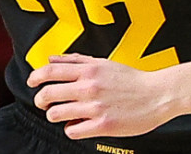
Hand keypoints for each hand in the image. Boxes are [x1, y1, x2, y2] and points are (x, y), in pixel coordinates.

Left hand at [27, 53, 177, 139]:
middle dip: (41, 100)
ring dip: (54, 115)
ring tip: (62, 115)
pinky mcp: (102, 126)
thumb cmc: (132, 79)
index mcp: (89, 70)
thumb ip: (77, 60)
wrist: (159, 95)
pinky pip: (72, 131)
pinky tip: (78, 125)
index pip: (50, 71)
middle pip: (48, 94)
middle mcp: (89, 87)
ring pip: (56, 114)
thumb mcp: (104, 63)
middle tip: (44, 103)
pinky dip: (71, 129)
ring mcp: (95, 107)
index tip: (31, 83)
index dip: (35, 78)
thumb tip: (51, 59)